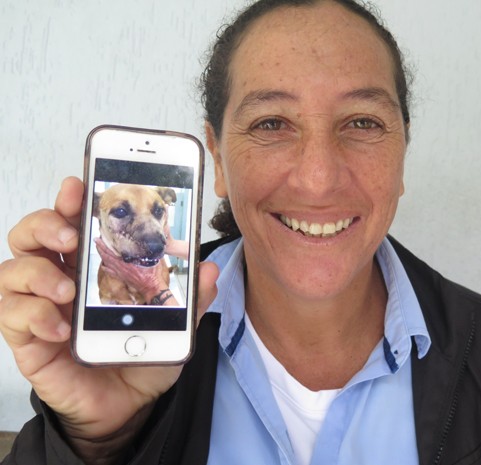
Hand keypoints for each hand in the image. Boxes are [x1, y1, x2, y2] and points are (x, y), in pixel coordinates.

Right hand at [0, 177, 218, 460]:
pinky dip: (34, 314)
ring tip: (67, 288)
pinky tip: (61, 326)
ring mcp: (41, 306)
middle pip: (32, 234)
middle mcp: (62, 277)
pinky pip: (11, 315)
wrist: (126, 405)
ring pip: (12, 269)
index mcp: (94, 264)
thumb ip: (191, 297)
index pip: (73, 220)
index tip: (79, 185)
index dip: (71, 199)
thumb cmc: (141, 352)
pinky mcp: (29, 339)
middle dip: (44, 223)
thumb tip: (209, 269)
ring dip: (37, 272)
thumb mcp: (174, 324)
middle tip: (69, 235)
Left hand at [95, 237, 170, 302]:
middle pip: (106, 256)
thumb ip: (148, 251)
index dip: (104, 245)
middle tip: (96, 241)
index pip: (111, 252)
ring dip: (102, 255)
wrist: (150, 286)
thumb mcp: (152, 259)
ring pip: (107, 263)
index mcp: (127, 262)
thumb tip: (148, 243)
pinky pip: (110, 272)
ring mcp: (120, 272)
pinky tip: (104, 265)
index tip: (101, 238)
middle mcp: (121, 267)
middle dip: (100, 248)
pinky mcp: (121, 277)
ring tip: (99, 249)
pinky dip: (105, 267)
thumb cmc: (152, 274)